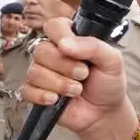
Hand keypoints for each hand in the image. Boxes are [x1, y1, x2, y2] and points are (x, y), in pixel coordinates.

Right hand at [24, 16, 139, 139]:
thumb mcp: (112, 60)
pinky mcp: (35, 92)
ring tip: (76, 90)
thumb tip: (64, 44)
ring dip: (59, 84)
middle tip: (83, 74)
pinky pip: (27, 90)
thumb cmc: (108, 84)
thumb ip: (93, 46)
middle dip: (65, 66)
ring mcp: (42, 73)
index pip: (53, 26)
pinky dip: (43, 96)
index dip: (59, 36)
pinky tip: (56, 100)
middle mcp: (53, 54)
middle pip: (41, 50)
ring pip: (35, 72)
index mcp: (70, 41)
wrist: (104, 113)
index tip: (71, 49)